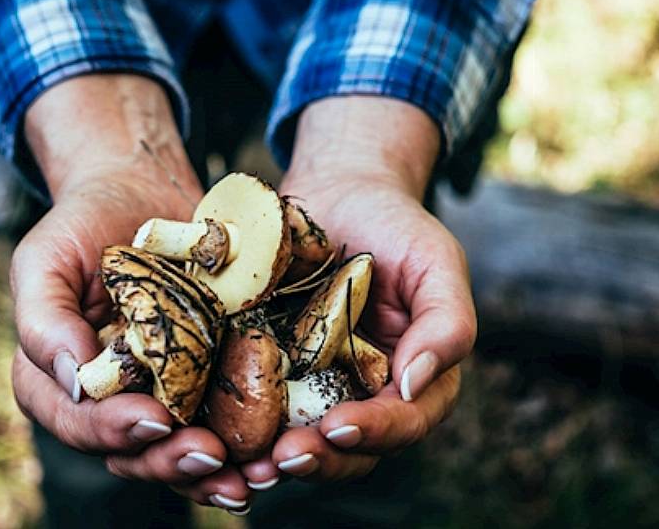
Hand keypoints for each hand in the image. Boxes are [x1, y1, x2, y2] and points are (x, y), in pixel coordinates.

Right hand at [9, 75, 251, 510]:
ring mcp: (155, 396)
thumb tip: (73, 378)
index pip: (77, 421)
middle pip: (130, 452)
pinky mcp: (199, 383)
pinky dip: (240, 448)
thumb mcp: (45, 259)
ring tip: (248, 477)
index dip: (113, 430)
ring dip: (211, 474)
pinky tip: (269, 456)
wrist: (141, 195)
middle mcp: (104, 401)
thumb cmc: (82, 225)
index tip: (155, 420)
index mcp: (55, 382)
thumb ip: (43, 318)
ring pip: (176, 451)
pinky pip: (217, 424)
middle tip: (212, 457)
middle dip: (170, 461)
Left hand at [242, 96, 474, 484]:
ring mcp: (313, 387)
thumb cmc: (394, 225)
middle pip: (349, 450)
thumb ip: (446, 322)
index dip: (377, 431)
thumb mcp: (435, 262)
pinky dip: (237, 430)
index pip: (404, 421)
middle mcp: (361, 394)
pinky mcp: (267, 371)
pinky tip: (212, 434)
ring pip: (299, 442)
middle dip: (319, 460)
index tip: (340, 427)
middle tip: (284, 458)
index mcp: (410, 379)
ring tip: (247, 466)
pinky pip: (253, 410)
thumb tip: (416, 384)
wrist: (337, 192)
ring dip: (274, 461)